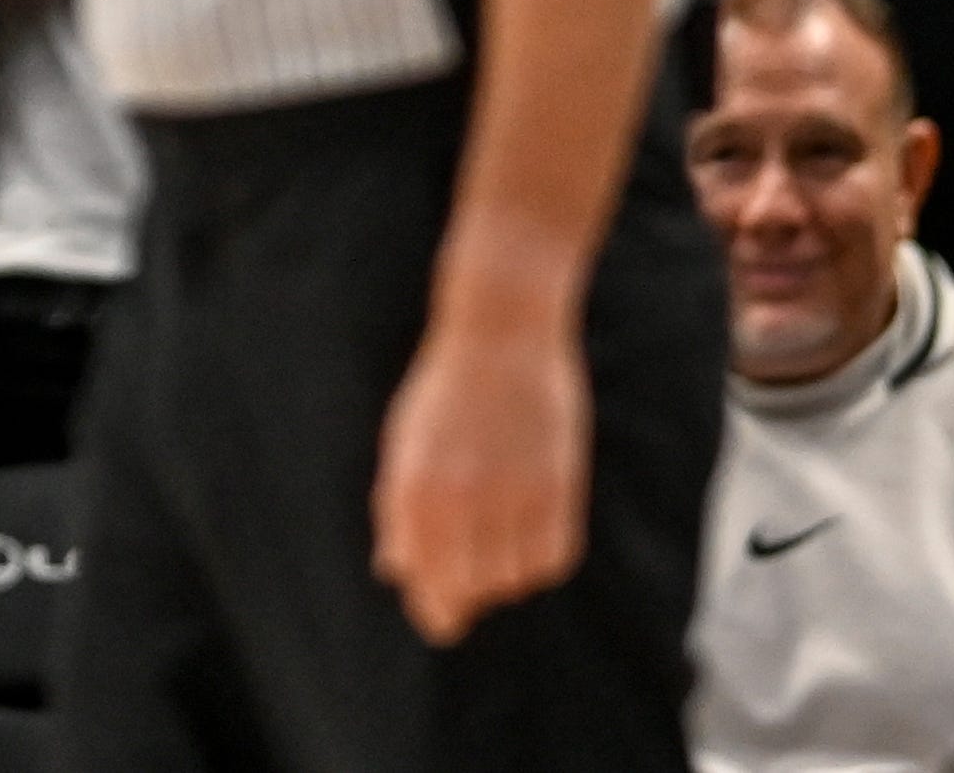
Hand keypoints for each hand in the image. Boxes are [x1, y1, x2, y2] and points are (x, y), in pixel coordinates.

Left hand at [371, 316, 590, 645]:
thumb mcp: (402, 445)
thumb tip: (393, 571)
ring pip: (515, 580)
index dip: (434, 608)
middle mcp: (464, 497)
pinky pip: (554, 559)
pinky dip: (540, 559)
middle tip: (466, 580)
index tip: (439, 617)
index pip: (428, 581)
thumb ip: (395, 511)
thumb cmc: (442, 393)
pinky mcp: (559, 486)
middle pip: (472, 591)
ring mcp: (516, 493)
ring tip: (494, 540)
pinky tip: (525, 532)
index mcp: (416, 488)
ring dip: (504, 576)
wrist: (501, 336)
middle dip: (467, 595)